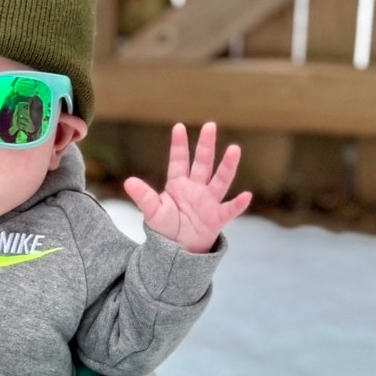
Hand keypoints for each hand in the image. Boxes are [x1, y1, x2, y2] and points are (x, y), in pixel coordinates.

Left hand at [122, 121, 251, 253]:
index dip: (179, 145)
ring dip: (227, 166)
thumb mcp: (153, 212)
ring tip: (234, 149)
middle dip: (206, 146)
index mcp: (178, 184)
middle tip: (210, 126)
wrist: (178, 250)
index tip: (179, 127)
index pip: (179, 161)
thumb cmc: (166, 228)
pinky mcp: (217, 218)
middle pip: (203, 164)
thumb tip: (128, 182)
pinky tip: (246, 196)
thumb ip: (144, 197)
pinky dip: (238, 204)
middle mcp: (196, 188)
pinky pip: (229, 210)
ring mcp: (208, 202)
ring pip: (220, 181)